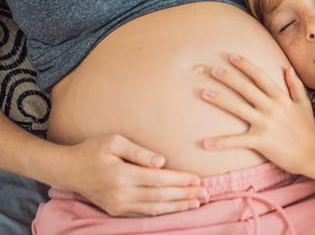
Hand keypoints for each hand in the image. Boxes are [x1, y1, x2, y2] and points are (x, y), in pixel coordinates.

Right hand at [54, 134, 206, 216]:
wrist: (68, 169)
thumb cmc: (93, 149)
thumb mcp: (114, 141)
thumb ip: (139, 151)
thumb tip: (162, 162)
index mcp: (121, 175)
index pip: (158, 179)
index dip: (179, 180)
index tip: (197, 179)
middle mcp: (121, 193)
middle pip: (160, 196)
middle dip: (185, 195)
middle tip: (206, 193)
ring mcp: (118, 205)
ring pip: (154, 208)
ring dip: (178, 206)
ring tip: (197, 203)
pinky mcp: (116, 210)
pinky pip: (143, 213)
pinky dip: (162, 212)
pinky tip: (176, 208)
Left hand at [200, 54, 314, 174]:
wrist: (312, 154)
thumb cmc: (307, 129)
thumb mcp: (304, 104)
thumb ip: (295, 85)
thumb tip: (287, 67)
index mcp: (280, 97)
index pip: (260, 76)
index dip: (245, 65)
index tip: (231, 56)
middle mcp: (271, 107)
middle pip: (246, 88)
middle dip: (228, 77)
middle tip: (211, 69)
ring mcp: (265, 124)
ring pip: (238, 108)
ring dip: (220, 100)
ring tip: (203, 93)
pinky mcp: (261, 141)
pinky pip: (237, 141)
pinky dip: (221, 142)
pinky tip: (205, 143)